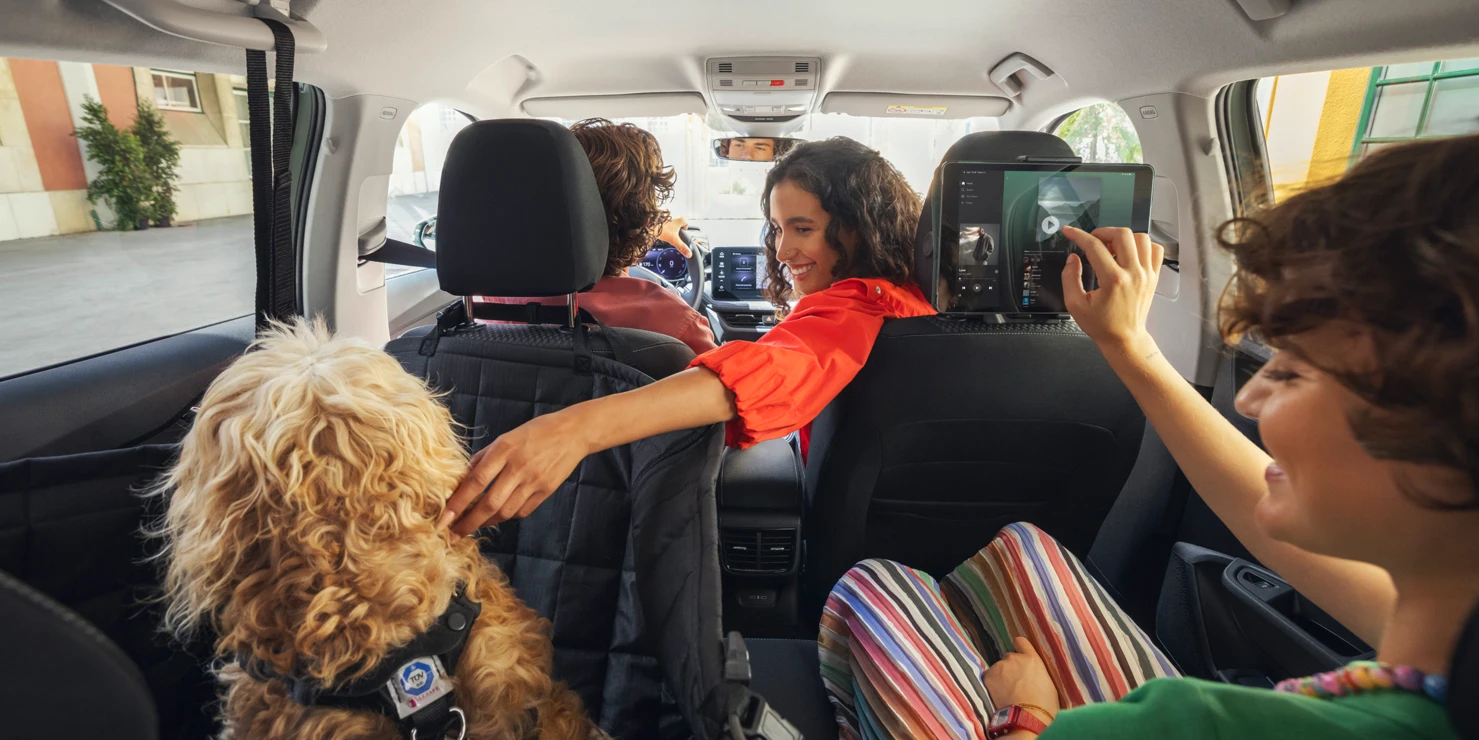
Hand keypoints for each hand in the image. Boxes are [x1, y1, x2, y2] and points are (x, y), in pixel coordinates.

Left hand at [436, 409, 593, 535]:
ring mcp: (534, 481)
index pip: (475, 482)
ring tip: (473, 526)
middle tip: (452, 535)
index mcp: (504, 450)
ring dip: (486, 523)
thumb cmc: (536, 431)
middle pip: (489, 504)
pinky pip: (522, 511)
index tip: (443, 519)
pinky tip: (498, 516)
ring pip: (505, 512)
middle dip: (468, 523)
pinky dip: (506, 517)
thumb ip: (484, 458)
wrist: (573, 433)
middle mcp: (518, 467)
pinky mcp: (546, 490)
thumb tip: (463, 480)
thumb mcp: (506, 437)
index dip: (457, 503)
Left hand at [657, 216, 691, 256]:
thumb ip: (681, 247)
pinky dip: (662, 227)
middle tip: (673, 236)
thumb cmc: (661, 228)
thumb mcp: (673, 240)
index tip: (682, 234)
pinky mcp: (659, 217)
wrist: (649, 223)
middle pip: (678, 224)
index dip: (684, 230)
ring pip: (671, 223)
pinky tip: (660, 232)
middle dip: (676, 230)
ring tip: (665, 234)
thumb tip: (689, 253)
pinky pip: (663, 223)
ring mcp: (666, 216)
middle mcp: (674, 216)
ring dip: (669, 229)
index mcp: (680, 219)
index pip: (686, 224)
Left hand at [984, 637, 1059, 726]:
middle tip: (1014, 683)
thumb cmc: (1044, 705)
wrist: (1026, 717)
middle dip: (1011, 667)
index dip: (1019, 649)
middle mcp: (1014, 658)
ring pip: (998, 668)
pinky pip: (989, 677)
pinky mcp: (989, 676)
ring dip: (1001, 676)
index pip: (1021, 642)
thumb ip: (1038, 673)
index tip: (1019, 657)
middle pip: (1009, 658)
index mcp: (1032, 659)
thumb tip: (1034, 677)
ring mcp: (1000, 666)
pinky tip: (998, 694)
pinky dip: (992, 684)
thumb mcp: (1049, 684)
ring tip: (1007, 692)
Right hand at [1059, 226, 1163, 354]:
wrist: (1124, 338)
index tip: (1069, 231)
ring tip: (1112, 248)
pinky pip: (1155, 249)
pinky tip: (1130, 253)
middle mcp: (1133, 274)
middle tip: (1094, 240)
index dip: (1079, 235)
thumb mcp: (1075, 305)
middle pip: (1122, 235)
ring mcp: (1147, 274)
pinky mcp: (1154, 276)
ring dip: (1124, 238)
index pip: (1095, 247)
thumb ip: (1070, 278)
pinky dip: (1143, 245)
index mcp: (1113, 281)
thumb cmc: (1101, 325)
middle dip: (1104, 232)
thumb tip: (1073, 258)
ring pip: (1141, 238)